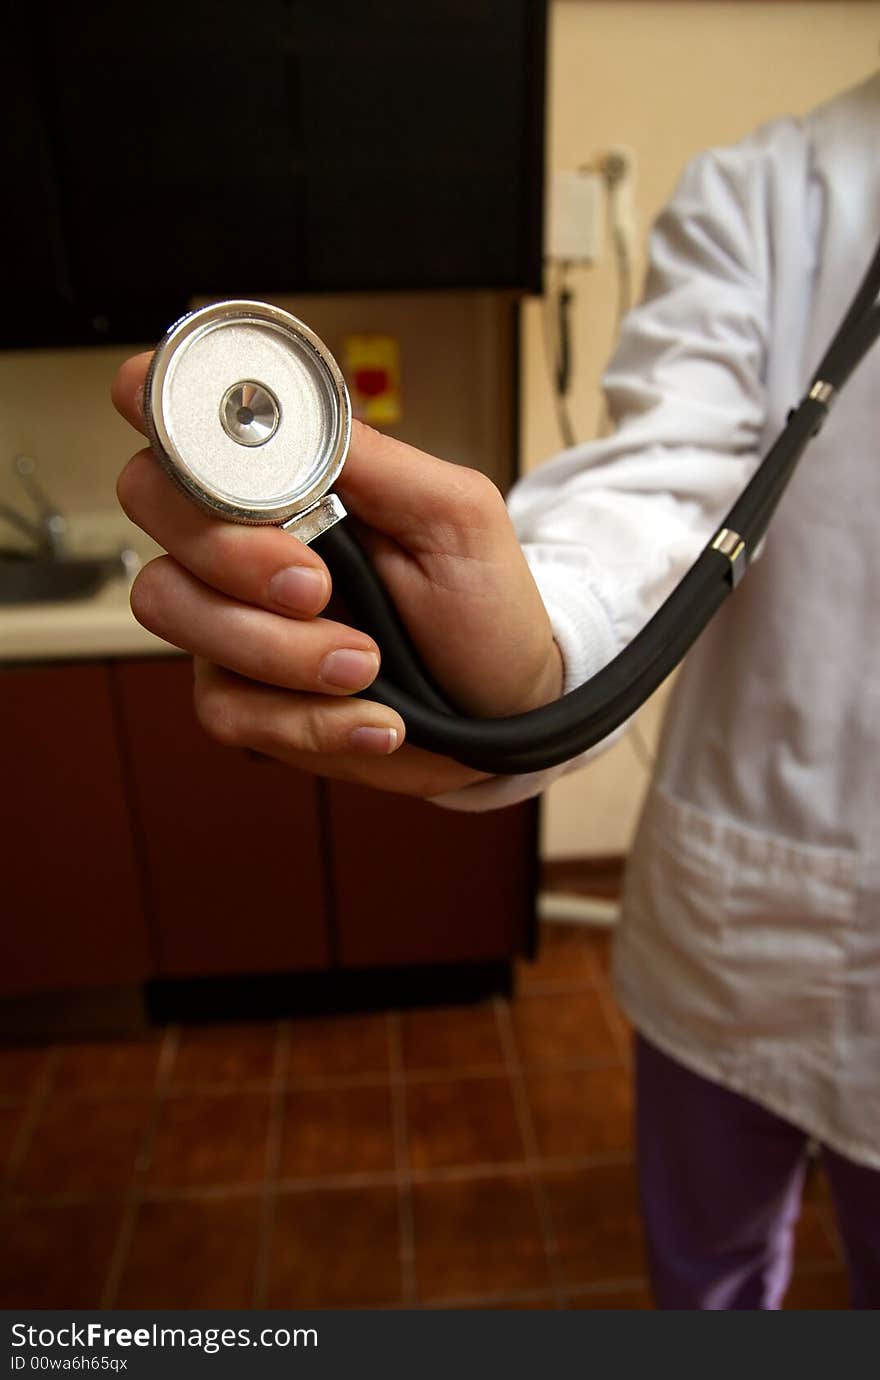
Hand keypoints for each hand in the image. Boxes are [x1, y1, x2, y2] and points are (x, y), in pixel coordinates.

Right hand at [112, 352, 562, 796]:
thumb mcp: (456, 515)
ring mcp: (229, 617)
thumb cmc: (481, 605)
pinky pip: (224, 707)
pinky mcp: (240, 697)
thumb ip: (374, 460)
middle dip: (228, 549)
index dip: (157, 401)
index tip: (173, 424)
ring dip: (278, 649)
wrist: (504, 708)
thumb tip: (295, 412)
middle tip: (316, 586)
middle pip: (150, 501)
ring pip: (174, 608)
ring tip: (367, 664)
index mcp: (288, 477)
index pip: (187, 416)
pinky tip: (375, 720)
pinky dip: (309, 722)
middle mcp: (240, 537)